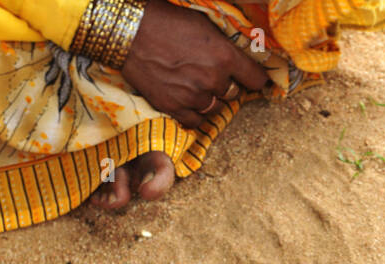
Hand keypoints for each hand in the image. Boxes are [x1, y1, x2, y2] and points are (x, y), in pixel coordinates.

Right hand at [121, 2, 269, 127]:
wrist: (128, 31)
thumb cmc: (165, 21)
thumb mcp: (204, 25)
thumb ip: (225, 46)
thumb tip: (241, 59)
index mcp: (224, 56)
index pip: (256, 79)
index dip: (256, 79)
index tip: (254, 80)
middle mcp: (213, 80)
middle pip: (234, 94)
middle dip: (228, 86)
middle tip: (215, 76)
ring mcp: (193, 96)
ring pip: (216, 108)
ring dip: (211, 100)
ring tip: (198, 86)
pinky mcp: (174, 108)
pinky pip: (196, 122)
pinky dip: (196, 114)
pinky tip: (190, 102)